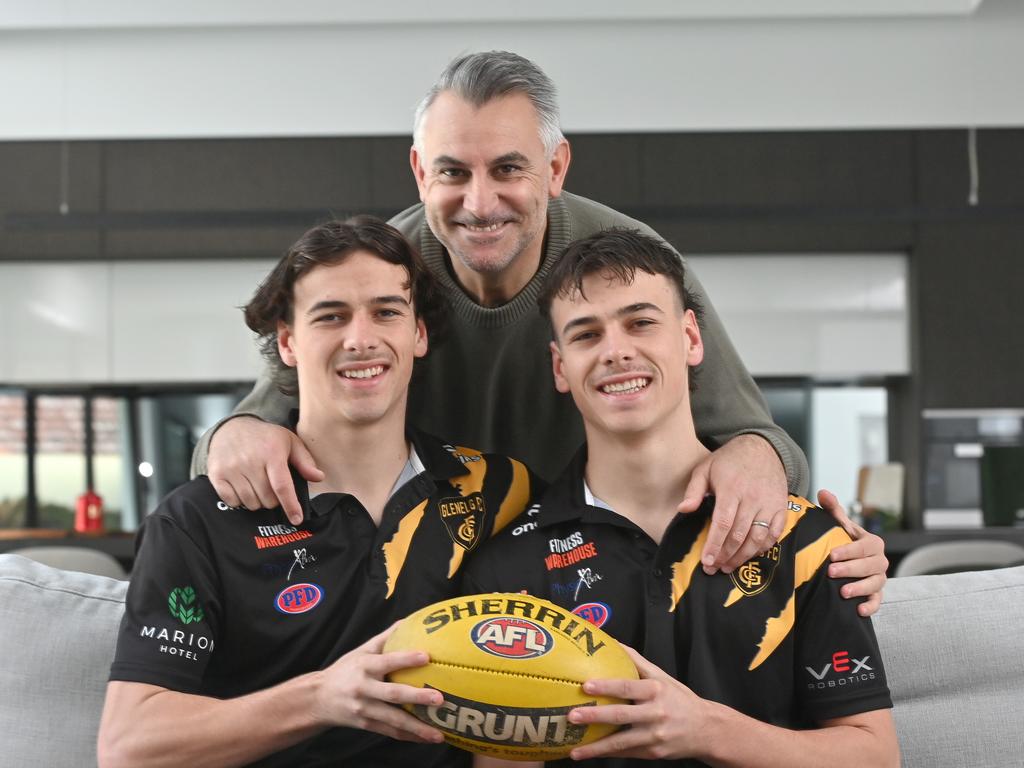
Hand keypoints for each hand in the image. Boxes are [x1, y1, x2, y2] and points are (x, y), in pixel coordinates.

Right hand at [208, 416, 323, 524]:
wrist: (231, 428)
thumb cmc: (265, 438)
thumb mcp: (289, 442)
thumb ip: (305, 461)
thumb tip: (319, 477)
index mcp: (271, 452)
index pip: (282, 486)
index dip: (290, 505)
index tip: (297, 519)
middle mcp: (250, 461)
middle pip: (267, 499)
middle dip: (274, 500)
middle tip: (272, 488)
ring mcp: (231, 468)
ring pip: (251, 503)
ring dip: (258, 501)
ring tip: (259, 487)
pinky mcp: (217, 475)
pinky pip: (232, 501)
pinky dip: (240, 500)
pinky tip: (244, 487)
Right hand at [315, 624, 444, 743]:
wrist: (318, 698)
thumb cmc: (345, 671)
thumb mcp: (361, 652)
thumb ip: (384, 638)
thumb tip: (406, 621)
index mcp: (365, 666)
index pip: (387, 661)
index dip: (406, 659)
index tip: (426, 657)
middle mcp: (364, 688)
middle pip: (393, 694)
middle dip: (417, 697)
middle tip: (440, 699)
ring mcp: (364, 709)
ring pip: (393, 720)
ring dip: (417, 728)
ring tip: (438, 734)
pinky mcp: (366, 724)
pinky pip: (390, 732)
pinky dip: (409, 737)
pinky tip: (426, 739)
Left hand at [567, 646, 705, 760]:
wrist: (705, 729)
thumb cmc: (678, 699)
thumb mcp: (661, 677)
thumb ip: (636, 662)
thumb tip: (612, 641)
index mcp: (655, 691)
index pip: (628, 687)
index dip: (606, 686)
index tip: (586, 685)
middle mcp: (655, 714)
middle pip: (621, 715)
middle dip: (595, 717)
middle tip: (572, 716)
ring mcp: (654, 736)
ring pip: (621, 742)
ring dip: (596, 747)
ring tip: (574, 750)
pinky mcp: (652, 753)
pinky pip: (626, 753)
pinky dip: (606, 754)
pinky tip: (588, 755)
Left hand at [678, 434, 787, 574]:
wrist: (762, 447)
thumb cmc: (729, 460)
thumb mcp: (705, 468)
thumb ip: (694, 490)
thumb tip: (683, 510)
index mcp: (731, 488)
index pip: (722, 523)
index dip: (714, 545)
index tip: (707, 562)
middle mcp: (752, 498)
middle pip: (739, 535)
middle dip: (725, 556)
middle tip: (714, 569)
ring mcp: (769, 504)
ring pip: (757, 538)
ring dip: (743, 556)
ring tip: (729, 566)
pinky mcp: (781, 507)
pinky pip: (775, 533)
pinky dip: (763, 547)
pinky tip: (751, 555)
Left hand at [819, 489, 888, 616]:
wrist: (845, 561)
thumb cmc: (841, 540)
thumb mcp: (837, 526)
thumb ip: (832, 509)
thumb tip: (823, 492)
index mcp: (872, 543)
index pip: (865, 546)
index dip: (849, 551)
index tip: (831, 555)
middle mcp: (880, 561)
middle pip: (870, 566)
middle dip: (851, 569)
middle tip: (830, 572)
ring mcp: (879, 578)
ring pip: (875, 584)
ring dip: (860, 588)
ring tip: (843, 592)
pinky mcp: (876, 594)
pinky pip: (878, 601)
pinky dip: (871, 606)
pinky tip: (859, 610)